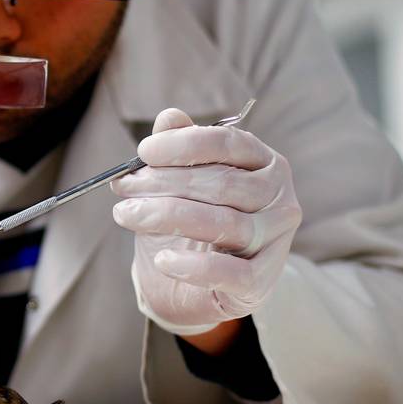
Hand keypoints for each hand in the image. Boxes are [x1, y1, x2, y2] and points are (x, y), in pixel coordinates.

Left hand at [112, 108, 301, 335]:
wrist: (193, 286)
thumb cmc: (189, 225)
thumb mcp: (179, 184)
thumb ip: (179, 149)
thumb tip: (169, 117)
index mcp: (263, 163)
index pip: (228, 143)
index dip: (184, 144)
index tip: (143, 152)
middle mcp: (279, 198)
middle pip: (221, 184)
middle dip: (164, 182)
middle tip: (123, 187)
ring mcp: (274, 241)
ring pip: (224, 224)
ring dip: (167, 216)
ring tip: (127, 214)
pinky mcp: (261, 282)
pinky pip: (230, 272)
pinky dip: (193, 267)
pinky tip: (162, 260)